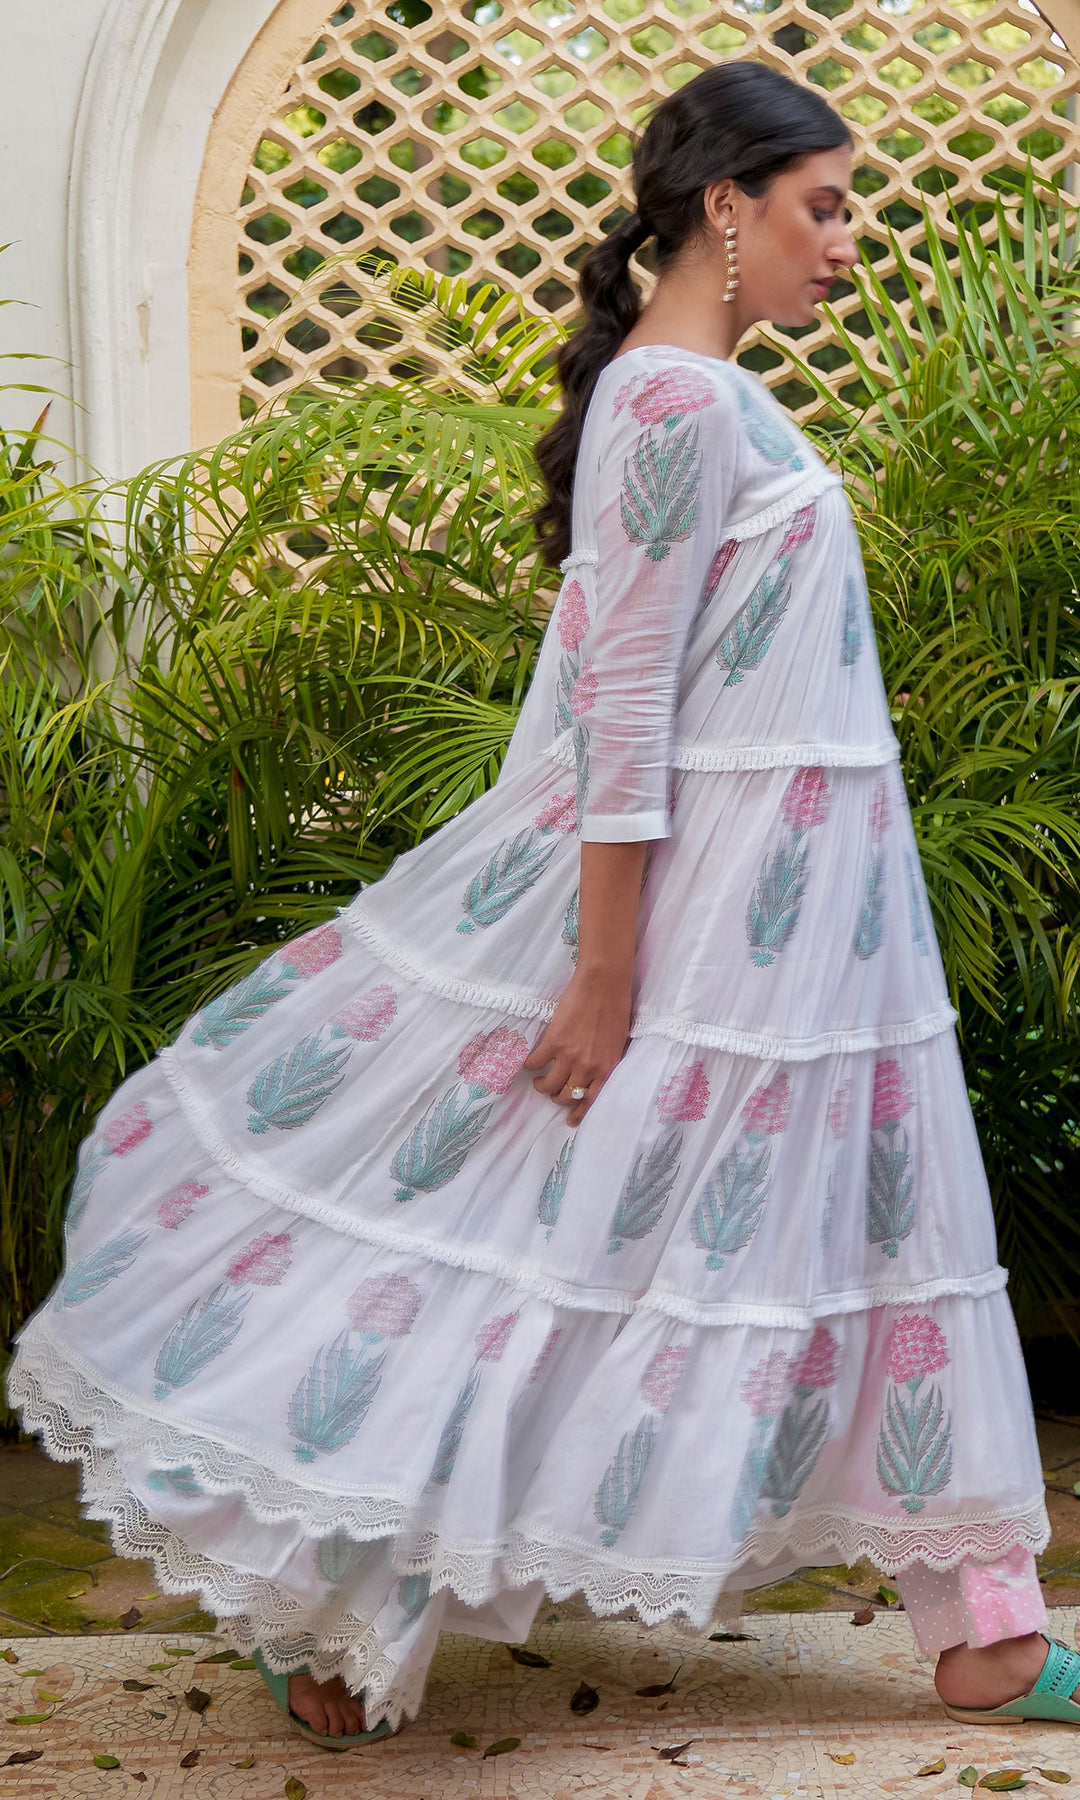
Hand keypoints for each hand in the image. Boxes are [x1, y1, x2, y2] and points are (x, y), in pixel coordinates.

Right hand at [523, 965, 632, 1124]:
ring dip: (542, 1086)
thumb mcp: (619, 1041)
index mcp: (607, 1067)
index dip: (579, 1114)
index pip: (592, 1101)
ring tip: (539, 1081)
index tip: (570, 1121)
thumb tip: (594, 1072)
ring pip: (549, 1085)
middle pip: (567, 1096)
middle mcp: (589, 1067)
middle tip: (553, 1091)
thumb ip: (607, 1060)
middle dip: (558, 1098)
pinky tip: (530, 1063)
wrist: (603, 984)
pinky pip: (536, 1063)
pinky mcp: (554, 1041)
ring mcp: (570, 1055)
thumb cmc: (616, 1007)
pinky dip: (531, 1066)